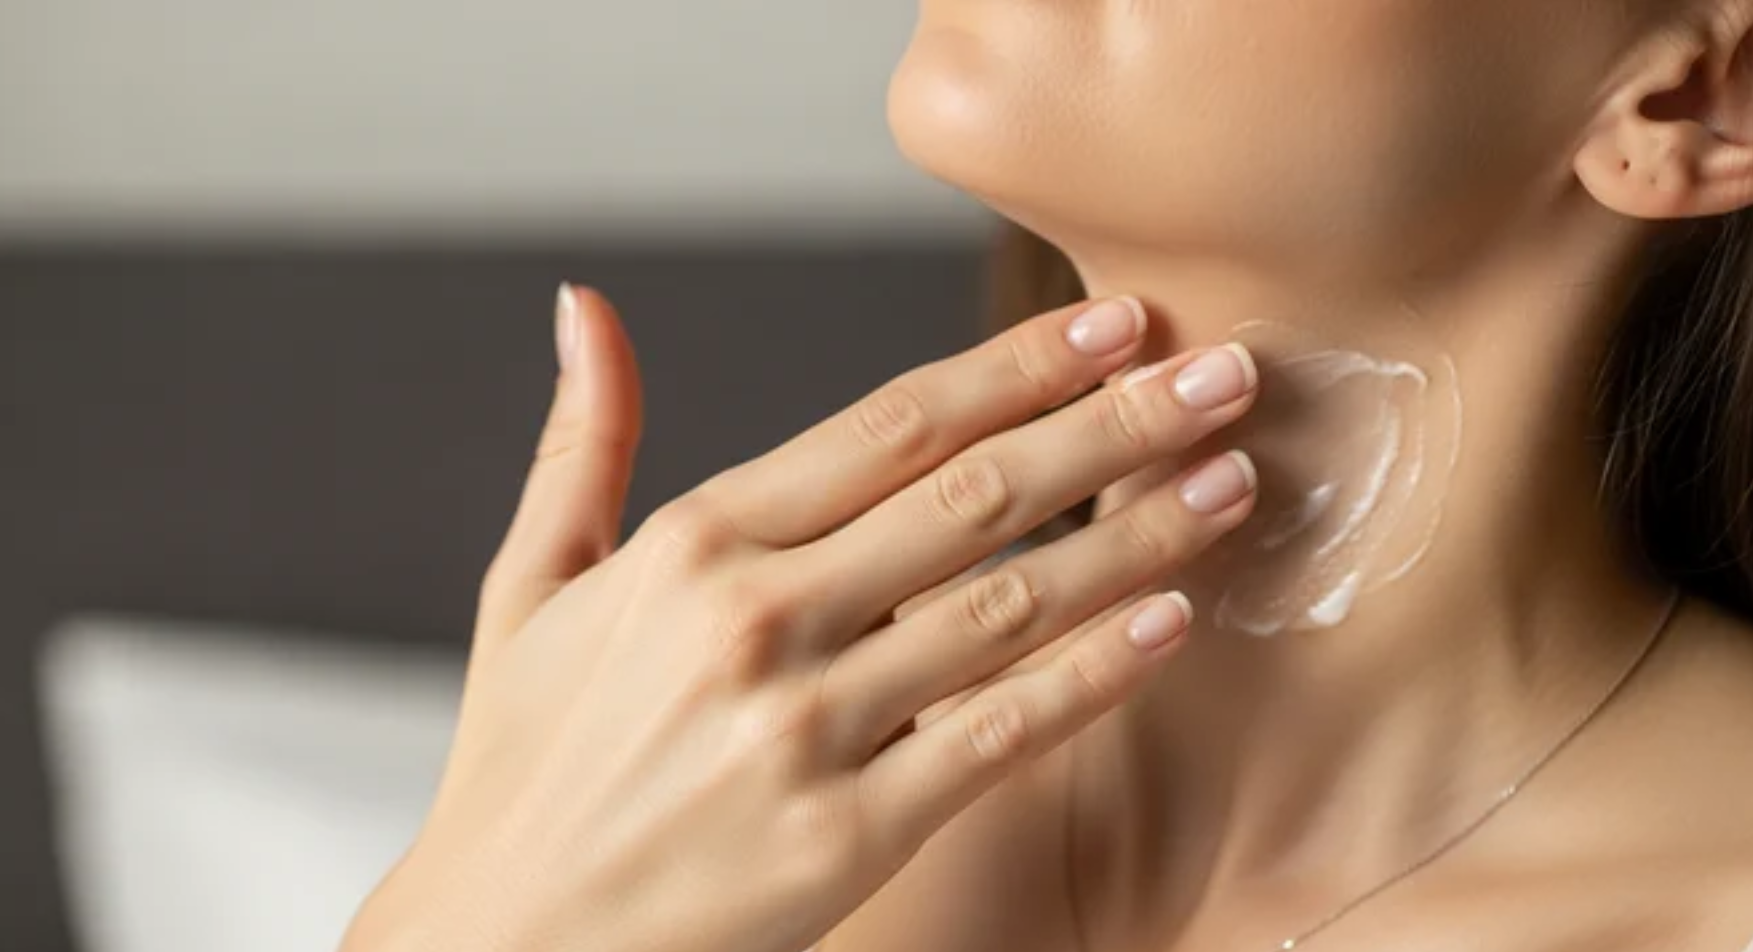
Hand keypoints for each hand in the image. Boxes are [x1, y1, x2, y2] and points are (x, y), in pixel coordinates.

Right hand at [340, 284, 1259, 951]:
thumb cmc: (524, 765)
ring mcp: (806, 729)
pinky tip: (1170, 621)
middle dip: (1117, 424)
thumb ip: (579, 444)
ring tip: (1231, 482)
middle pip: (977, 494)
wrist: (501, 944)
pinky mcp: (847, 835)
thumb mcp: (530, 589)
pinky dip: (1094, 672)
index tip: (1113, 327)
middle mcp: (756, 619)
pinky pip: (1000, 734)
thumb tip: (585, 310)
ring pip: (1009, 604)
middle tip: (1223, 373)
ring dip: (1137, 535)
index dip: (1020, 366)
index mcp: (692, 544)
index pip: (893, 425)